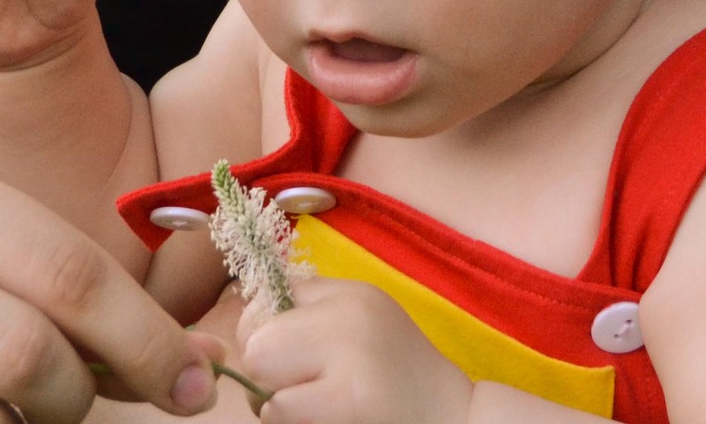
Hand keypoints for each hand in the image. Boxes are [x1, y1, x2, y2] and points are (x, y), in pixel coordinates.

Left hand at [234, 279, 473, 423]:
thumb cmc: (397, 385)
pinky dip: (287, 421)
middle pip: (255, 333)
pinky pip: (278, 408)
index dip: (264, 336)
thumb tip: (252, 327)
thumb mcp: (360, 329)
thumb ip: (313, 319)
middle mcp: (349, 310)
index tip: (289, 363)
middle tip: (292, 392)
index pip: (267, 297)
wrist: (454, 419)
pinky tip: (321, 422)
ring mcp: (351, 350)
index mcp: (348, 293)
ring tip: (310, 408)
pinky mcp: (350, 396)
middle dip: (261, 370)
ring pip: (260, 369)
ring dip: (270, 400)